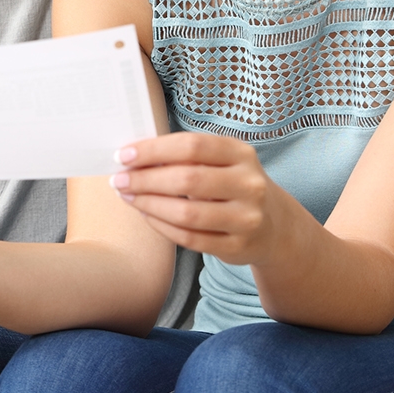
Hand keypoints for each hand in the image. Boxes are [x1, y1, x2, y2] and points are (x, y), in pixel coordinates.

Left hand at [110, 132, 296, 266]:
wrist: (274, 226)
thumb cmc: (233, 186)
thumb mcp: (222, 163)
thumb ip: (187, 157)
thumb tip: (134, 156)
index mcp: (241, 154)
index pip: (192, 146)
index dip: (154, 150)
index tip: (124, 155)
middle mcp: (249, 184)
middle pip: (187, 179)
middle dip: (145, 180)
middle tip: (119, 180)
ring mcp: (247, 218)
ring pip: (187, 213)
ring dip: (149, 204)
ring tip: (128, 197)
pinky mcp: (238, 246)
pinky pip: (190, 238)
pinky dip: (162, 226)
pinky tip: (147, 215)